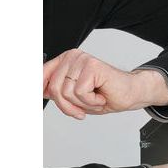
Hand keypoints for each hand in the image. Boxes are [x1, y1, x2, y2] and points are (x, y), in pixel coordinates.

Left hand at [43, 49, 167, 118]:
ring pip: (66, 92)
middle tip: (81, 110)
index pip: (42, 74)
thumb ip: (57, 91)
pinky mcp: (92, 66)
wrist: (131, 94)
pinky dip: (91, 101)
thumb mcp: (77, 97)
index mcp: (66, 61)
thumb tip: (39, 91)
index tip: (37, 96)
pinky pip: (80, 92)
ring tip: (95, 100)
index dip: (38, 88)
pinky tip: (101, 96)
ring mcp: (82, 60)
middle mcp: (73, 57)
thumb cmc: (107, 95)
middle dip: (67, 106)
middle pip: (54, 88)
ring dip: (82, 104)